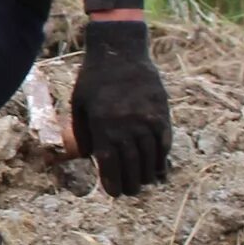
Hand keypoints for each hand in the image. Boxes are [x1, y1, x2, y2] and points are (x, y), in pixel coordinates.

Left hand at [71, 19, 171, 195]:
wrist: (120, 50)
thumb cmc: (93, 79)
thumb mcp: (79, 104)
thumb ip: (83, 132)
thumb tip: (89, 159)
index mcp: (103, 124)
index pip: (109, 163)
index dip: (112, 181)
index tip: (114, 194)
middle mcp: (126, 124)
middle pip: (131, 163)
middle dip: (131, 183)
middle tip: (130, 193)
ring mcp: (146, 118)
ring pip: (150, 156)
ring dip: (148, 174)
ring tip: (144, 184)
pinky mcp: (161, 111)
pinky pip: (164, 141)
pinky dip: (163, 157)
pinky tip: (160, 168)